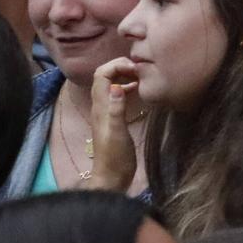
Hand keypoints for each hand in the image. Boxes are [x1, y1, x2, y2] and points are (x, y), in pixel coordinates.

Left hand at [88, 56, 142, 192]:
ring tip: (141, 75)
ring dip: (123, 75)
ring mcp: (106, 112)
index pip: (101, 74)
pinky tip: (138, 89)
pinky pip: (117, 95)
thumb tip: (116, 86)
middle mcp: (101, 106)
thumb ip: (116, 110)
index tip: (136, 67)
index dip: (116, 65)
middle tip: (140, 68)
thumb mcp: (117, 133)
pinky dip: (126, 86)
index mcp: (101, 107)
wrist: (111, 177)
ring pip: (110, 84)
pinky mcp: (113, 118)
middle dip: (120, 66)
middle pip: (104, 76)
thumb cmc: (115, 157)